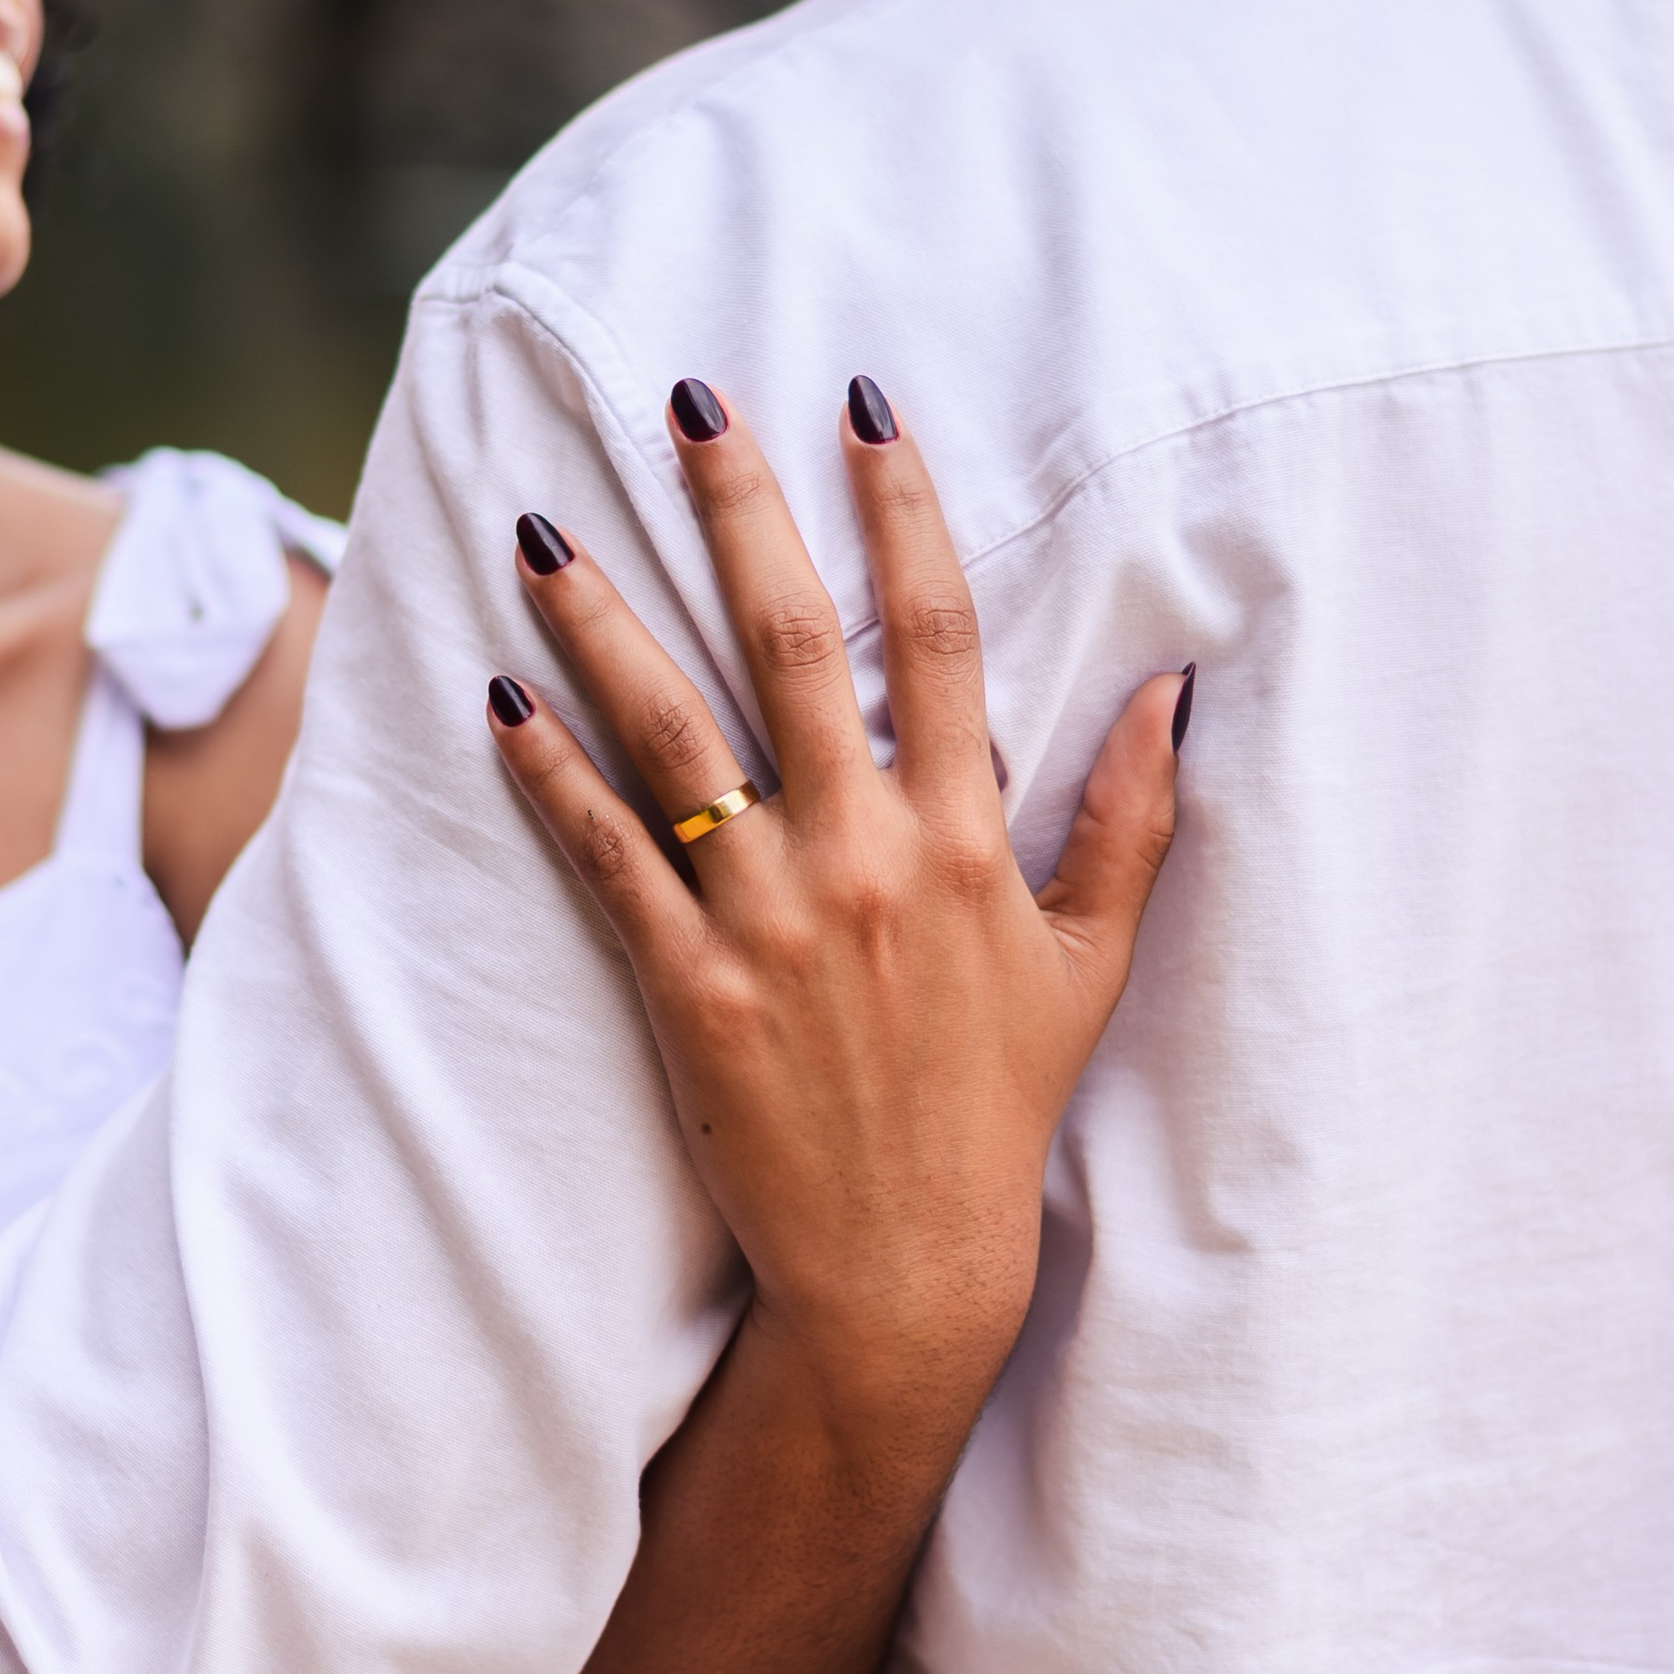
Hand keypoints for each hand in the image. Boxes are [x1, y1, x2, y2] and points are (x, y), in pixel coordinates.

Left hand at [490, 378, 1184, 1411]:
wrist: (908, 1272)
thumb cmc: (996, 1111)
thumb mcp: (1088, 964)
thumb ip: (1130, 820)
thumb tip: (1174, 688)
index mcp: (968, 840)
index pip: (945, 638)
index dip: (903, 510)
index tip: (863, 403)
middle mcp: (869, 860)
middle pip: (796, 646)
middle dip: (738, 510)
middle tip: (684, 401)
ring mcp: (772, 922)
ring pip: (676, 735)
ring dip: (603, 621)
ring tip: (539, 528)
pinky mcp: (688, 987)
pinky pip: (607, 854)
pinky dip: (549, 773)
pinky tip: (499, 696)